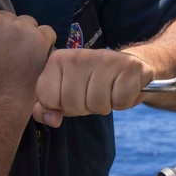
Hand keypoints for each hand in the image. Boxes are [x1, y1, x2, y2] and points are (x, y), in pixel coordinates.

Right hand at [0, 8, 55, 108]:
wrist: (1, 98)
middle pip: (8, 17)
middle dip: (8, 31)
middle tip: (8, 50)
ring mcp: (21, 26)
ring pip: (27, 23)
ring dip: (26, 34)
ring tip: (22, 53)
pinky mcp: (40, 36)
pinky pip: (46, 31)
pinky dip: (44, 41)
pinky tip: (36, 54)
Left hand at [34, 49, 154, 125]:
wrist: (127, 67)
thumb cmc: (92, 83)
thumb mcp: (64, 92)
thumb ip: (46, 108)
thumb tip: (53, 120)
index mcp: (58, 60)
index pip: (48, 99)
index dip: (62, 106)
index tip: (73, 95)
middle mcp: (78, 55)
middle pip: (73, 105)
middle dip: (85, 108)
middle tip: (93, 94)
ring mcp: (105, 58)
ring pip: (97, 105)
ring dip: (105, 106)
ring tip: (108, 91)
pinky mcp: (129, 66)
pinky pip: (120, 101)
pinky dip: (123, 103)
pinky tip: (122, 89)